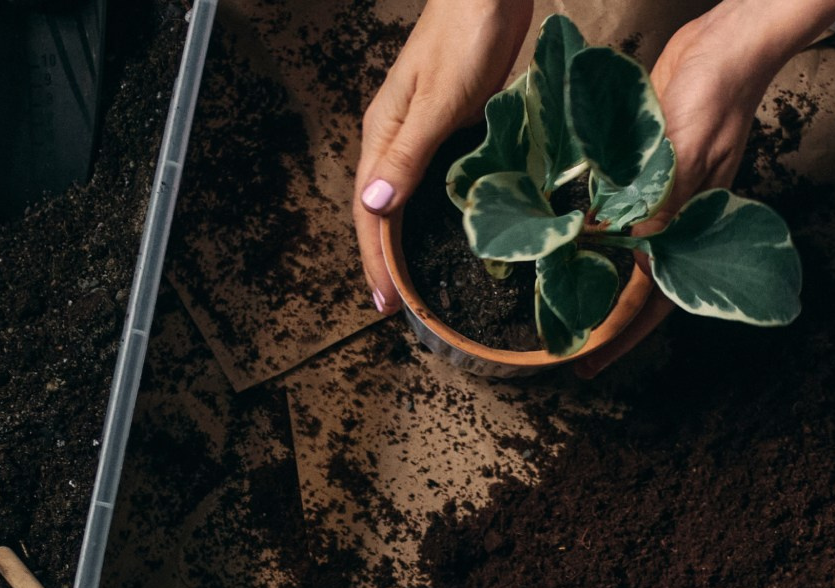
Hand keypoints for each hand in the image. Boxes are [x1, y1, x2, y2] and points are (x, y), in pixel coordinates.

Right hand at [354, 0, 533, 314]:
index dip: (374, 259)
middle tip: (399, 307)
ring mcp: (421, 133)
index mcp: (383, 133)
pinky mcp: (449, 126)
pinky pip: (432, 182)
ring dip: (407, 241)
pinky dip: (432, 213)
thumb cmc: (465, 34)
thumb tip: (376, 206)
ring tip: (417, 282)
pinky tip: (447, 232)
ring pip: (406, 199)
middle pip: (381, 211)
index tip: (384, 303)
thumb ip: (408, 153)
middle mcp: (395, 137)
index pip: (368, 211)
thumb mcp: (438, 99)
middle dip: (385, 260)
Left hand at [571, 0, 834, 377]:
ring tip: (556, 301)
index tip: (588, 364)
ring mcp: (658, 192)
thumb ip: (650, 205)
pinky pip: (614, 210)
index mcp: (687, 223)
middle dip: (602, 317)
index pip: (653, 298)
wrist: (725, 45)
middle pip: (635, 283)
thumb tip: (615, 251)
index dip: (621, 336)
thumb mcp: (680, 156)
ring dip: (593, 275)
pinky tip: (565, 237)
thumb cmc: (713, 96)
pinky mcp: (643, 164)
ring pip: (622, 250)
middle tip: (564, 345)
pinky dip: (591, 228)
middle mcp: (672, 217)